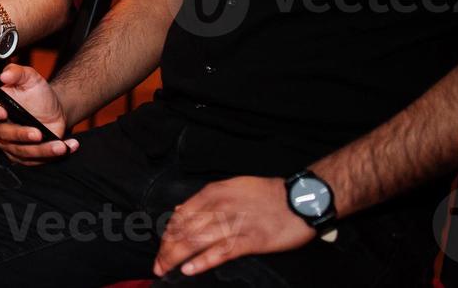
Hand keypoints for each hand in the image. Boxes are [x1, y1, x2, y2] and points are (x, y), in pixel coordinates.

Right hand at [0, 63, 76, 163]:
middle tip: (38, 133)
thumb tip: (5, 74)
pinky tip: (65, 147)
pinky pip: (34, 160)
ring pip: (20, 151)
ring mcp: (9, 143)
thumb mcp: (30, 78)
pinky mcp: (23, 156)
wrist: (54, 109)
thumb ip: (16, 72)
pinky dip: (51, 154)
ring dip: (41, 150)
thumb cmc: (38, 94)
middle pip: (2, 134)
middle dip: (21, 135)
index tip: (3, 111)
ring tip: (59, 146)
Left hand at [154, 176, 313, 278]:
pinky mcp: (250, 241)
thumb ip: (204, 199)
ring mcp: (234, 225)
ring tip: (165, 269)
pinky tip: (189, 269)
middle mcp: (219, 208)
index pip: (180, 215)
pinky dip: (203, 261)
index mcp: (213, 193)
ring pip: (196, 241)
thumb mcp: (230, 187)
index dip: (167, 233)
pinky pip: (221, 252)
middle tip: (157, 264)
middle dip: (167, 249)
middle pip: (184, 230)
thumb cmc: (266, 194)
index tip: (161, 246)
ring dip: (176, 257)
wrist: (300, 199)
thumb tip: (180, 210)